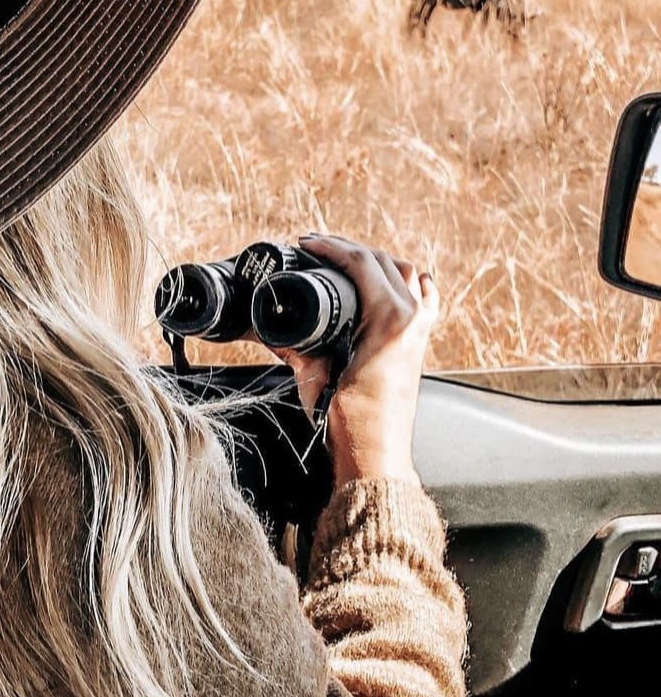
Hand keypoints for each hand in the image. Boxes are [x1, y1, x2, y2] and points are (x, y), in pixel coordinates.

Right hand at [280, 235, 438, 489]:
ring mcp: (420, 328)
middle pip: (380, 260)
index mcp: (388, 320)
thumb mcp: (314, 378)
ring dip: (375, 259)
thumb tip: (272, 330)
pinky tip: (392, 280)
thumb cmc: (350, 423)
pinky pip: (423, 295)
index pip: (359, 262)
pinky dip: (406, 281)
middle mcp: (410, 318)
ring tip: (346, 258)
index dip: (329, 247)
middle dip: (346, 248)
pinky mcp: (420, 341)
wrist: (376, 453)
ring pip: (405, 271)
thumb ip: (294, 348)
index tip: (307, 243)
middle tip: (317, 246)